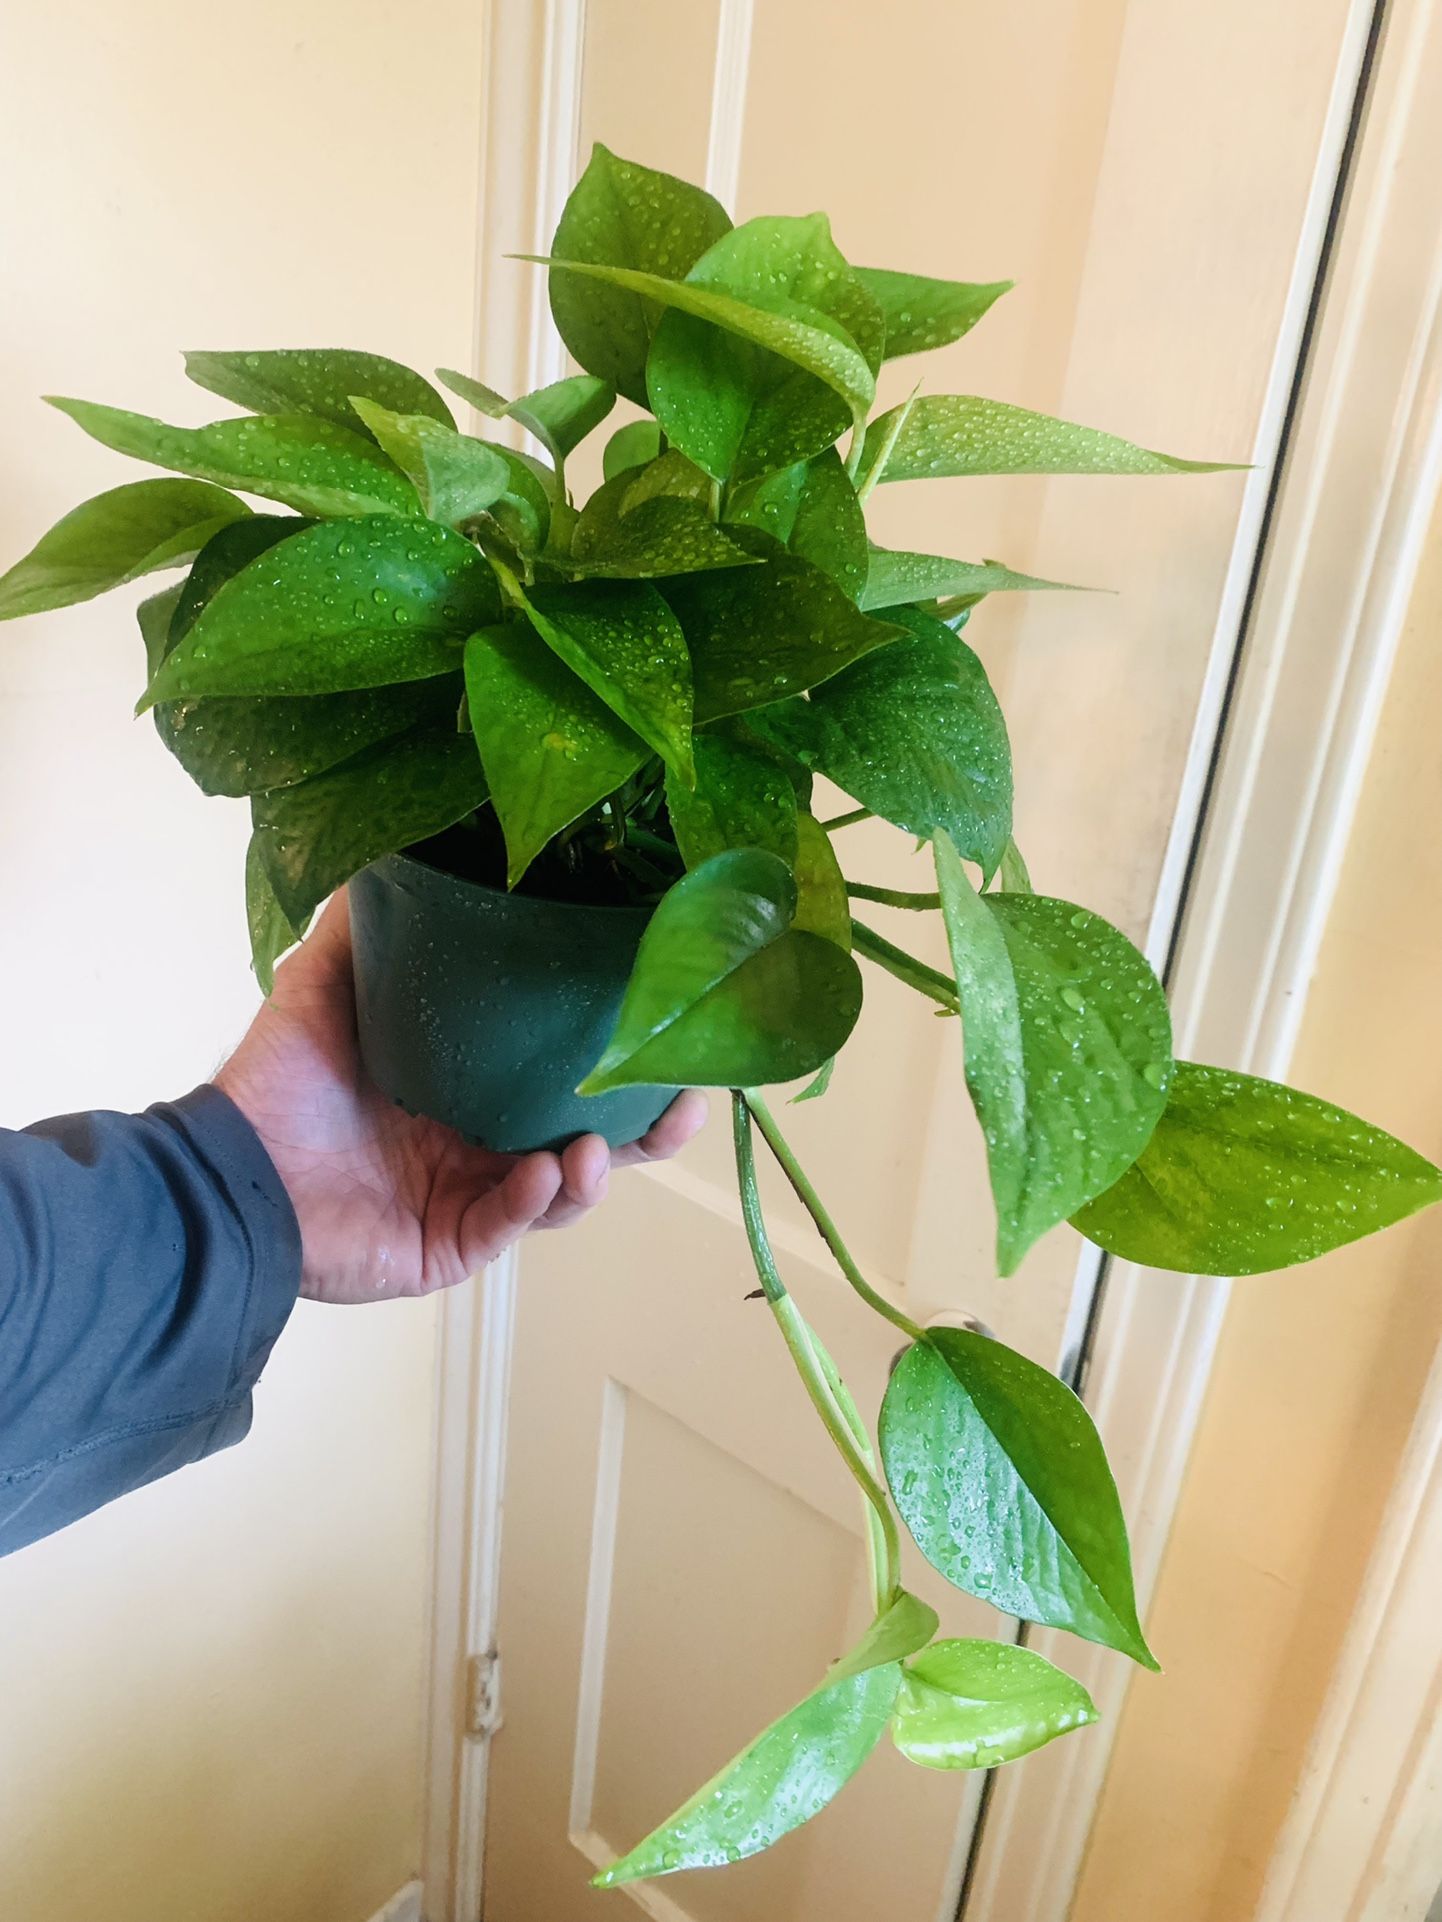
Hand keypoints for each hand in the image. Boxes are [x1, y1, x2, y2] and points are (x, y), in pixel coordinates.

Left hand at [215, 891, 706, 1302]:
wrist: (227, 1170)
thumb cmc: (276, 1081)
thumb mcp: (324, 983)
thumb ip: (370, 926)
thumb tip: (407, 844)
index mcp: (471, 1083)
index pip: (564, 1070)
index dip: (620, 1055)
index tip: (668, 1025)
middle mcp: (484, 1141)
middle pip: (593, 1137)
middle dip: (648, 1126)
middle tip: (685, 1101)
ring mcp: (472, 1197)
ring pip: (565, 1191)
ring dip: (596, 1171)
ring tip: (598, 1148)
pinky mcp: (451, 1245)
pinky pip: (509, 1227)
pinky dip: (533, 1201)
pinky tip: (543, 1173)